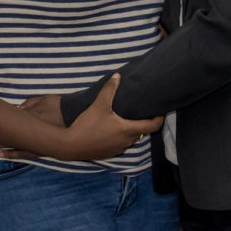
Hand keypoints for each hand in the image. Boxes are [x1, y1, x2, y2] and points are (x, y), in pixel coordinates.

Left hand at [0, 94, 62, 157]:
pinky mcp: (40, 148)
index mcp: (29, 114)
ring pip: (12, 143)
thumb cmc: (60, 106)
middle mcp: (29, 128)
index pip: (10, 117)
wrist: (77, 117)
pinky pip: (24, 153)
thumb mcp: (44, 99)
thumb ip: (30, 103)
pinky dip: (13, 154)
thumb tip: (18, 108)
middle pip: (7, 131)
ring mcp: (34, 139)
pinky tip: (2, 154)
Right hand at [12, 74, 161, 161]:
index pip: (152, 126)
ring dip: (131, 131)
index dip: (159, 119)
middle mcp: (126, 142)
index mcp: (128, 130)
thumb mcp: (99, 104)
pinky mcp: (108, 154)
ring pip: (130, 140)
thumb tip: (117, 75)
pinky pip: (120, 145)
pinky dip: (121, 138)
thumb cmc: (87, 125)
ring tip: (128, 120)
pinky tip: (112, 130)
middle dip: (144, 123)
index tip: (161, 112)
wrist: (69, 145)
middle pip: (142, 132)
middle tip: (143, 112)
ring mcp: (117, 150)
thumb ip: (109, 89)